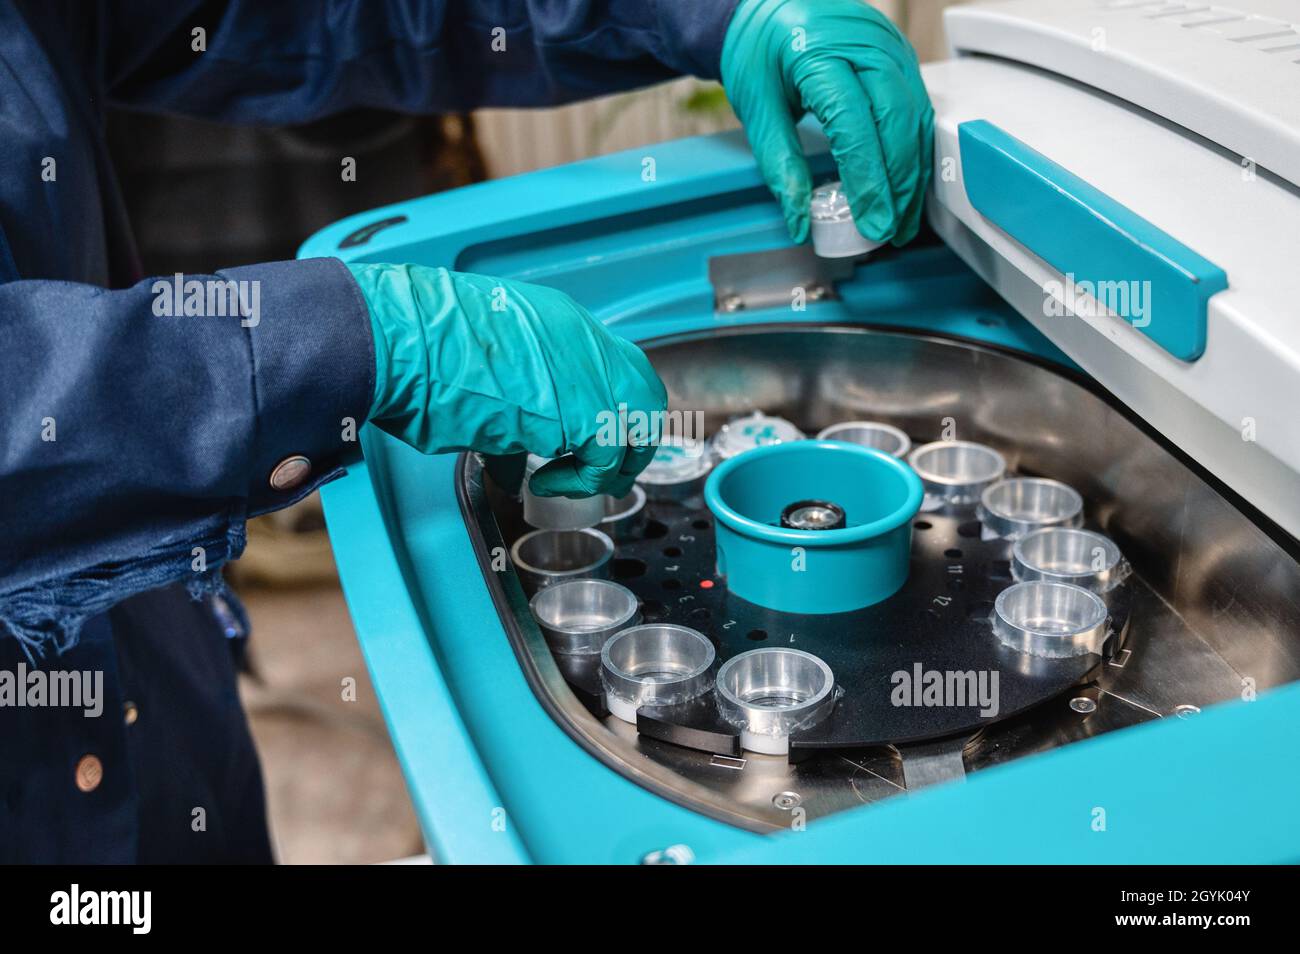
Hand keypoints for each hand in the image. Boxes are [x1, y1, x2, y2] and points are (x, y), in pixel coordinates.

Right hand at [351, 263, 666, 497]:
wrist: (406, 340)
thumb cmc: (421, 352)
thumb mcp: (480, 381)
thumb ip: (509, 422)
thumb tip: (513, 471)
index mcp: (559, 324)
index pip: (608, 368)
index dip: (605, 408)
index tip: (583, 441)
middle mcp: (583, 342)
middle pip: (642, 390)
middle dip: (630, 435)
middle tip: (602, 469)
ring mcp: (589, 372)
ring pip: (642, 419)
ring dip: (615, 458)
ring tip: (574, 481)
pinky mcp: (584, 409)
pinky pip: (608, 457)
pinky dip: (584, 480)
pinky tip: (546, 483)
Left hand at [721, 0, 932, 245]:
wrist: (768, 8)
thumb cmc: (759, 50)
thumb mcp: (757, 108)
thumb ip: (779, 164)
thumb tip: (799, 219)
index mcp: (819, 51)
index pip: (854, 121)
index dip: (868, 176)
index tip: (871, 220)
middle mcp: (863, 44)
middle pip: (896, 120)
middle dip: (899, 183)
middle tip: (890, 229)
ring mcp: (888, 47)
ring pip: (915, 117)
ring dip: (914, 174)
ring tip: (902, 219)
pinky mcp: (900, 57)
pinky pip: (917, 108)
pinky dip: (915, 151)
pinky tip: (908, 186)